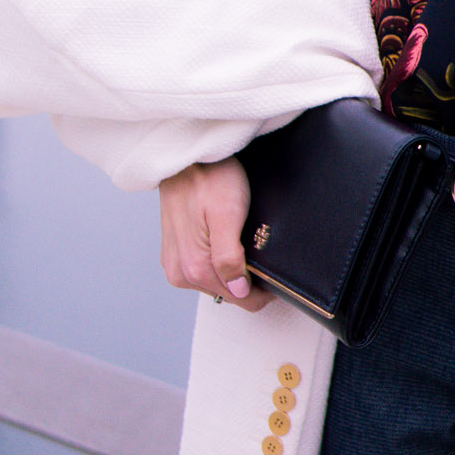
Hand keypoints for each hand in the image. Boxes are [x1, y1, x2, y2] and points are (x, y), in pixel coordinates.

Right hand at [159, 157, 272, 310]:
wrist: (186, 155)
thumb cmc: (210, 177)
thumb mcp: (227, 215)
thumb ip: (229, 257)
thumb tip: (239, 292)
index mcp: (193, 268)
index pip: (240, 299)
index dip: (264, 290)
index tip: (279, 276)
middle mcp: (180, 272)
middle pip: (228, 293)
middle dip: (249, 280)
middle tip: (265, 253)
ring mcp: (176, 263)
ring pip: (217, 281)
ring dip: (235, 270)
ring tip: (247, 243)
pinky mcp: (176, 251)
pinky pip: (205, 267)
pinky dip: (221, 260)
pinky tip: (230, 240)